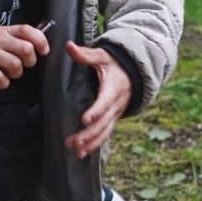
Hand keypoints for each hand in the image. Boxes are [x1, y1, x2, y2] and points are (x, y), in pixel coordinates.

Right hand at [0, 23, 49, 88]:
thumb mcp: (6, 34)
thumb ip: (22, 38)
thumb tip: (42, 46)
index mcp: (8, 31)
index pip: (26, 30)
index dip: (39, 40)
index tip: (44, 50)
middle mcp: (0, 40)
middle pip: (26, 49)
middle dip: (30, 60)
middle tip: (26, 63)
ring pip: (15, 65)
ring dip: (17, 72)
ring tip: (12, 71)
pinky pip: (0, 78)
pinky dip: (4, 82)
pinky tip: (2, 78)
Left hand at [64, 42, 131, 157]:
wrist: (133, 73)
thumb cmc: (114, 64)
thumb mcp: (102, 56)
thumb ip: (85, 54)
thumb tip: (68, 46)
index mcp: (113, 88)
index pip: (105, 102)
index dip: (96, 111)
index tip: (85, 119)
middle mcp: (116, 104)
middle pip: (103, 122)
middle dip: (89, 133)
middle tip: (74, 142)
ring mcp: (115, 114)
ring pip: (104, 131)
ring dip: (91, 143)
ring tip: (76, 152)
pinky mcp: (112, 119)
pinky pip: (105, 134)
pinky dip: (95, 144)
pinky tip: (82, 153)